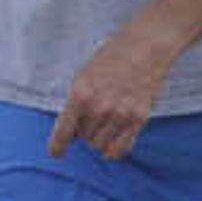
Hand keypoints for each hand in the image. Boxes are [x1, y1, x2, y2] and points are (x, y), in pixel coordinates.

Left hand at [53, 22, 179, 159]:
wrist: (145, 46)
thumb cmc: (112, 58)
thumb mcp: (84, 76)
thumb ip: (75, 103)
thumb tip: (70, 132)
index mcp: (81, 94)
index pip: (63, 131)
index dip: (57, 146)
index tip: (56, 153)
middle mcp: (99, 108)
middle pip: (84, 138)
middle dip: (85, 130)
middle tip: (93, 115)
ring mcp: (121, 115)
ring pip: (100, 145)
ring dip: (100, 137)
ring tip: (106, 121)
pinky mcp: (139, 119)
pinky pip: (121, 149)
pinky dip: (114, 149)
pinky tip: (113, 138)